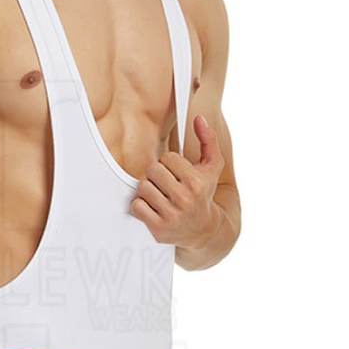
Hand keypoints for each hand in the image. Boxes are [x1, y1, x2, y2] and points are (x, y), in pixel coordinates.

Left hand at [130, 115, 224, 247]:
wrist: (203, 229)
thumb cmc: (203, 193)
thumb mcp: (212, 167)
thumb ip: (209, 140)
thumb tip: (199, 119)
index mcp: (196, 182)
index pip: (167, 158)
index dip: (169, 163)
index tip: (176, 172)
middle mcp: (184, 199)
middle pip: (152, 171)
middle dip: (156, 175)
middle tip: (164, 183)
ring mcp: (171, 215)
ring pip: (142, 187)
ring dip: (147, 189)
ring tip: (159, 194)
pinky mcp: (158, 228)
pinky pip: (136, 206)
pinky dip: (141, 206)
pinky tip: (153, 207)